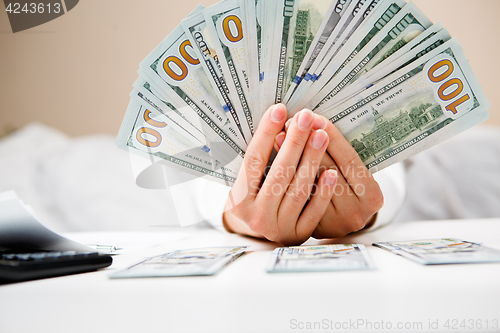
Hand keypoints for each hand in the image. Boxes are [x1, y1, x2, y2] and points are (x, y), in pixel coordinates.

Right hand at [223, 104, 338, 244]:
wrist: (261, 233)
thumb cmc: (256, 197)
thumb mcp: (249, 181)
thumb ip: (261, 158)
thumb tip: (279, 119)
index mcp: (239, 200)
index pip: (253, 160)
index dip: (266, 133)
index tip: (278, 109)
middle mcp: (257, 216)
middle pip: (278, 173)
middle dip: (294, 142)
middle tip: (305, 117)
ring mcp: (279, 228)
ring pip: (298, 190)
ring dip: (311, 160)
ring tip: (321, 135)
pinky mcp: (299, 235)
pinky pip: (313, 212)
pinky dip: (322, 191)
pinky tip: (332, 172)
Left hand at [277, 112, 383, 238]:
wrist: (340, 220)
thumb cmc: (350, 186)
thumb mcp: (354, 171)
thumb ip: (339, 153)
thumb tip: (312, 123)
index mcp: (372, 197)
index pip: (349, 161)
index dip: (332, 137)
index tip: (316, 117)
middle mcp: (354, 214)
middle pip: (327, 171)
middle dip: (308, 143)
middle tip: (293, 121)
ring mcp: (330, 225)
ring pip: (307, 185)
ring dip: (291, 156)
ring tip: (280, 135)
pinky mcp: (308, 230)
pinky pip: (294, 199)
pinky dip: (283, 176)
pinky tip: (273, 159)